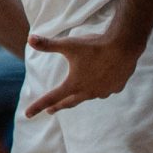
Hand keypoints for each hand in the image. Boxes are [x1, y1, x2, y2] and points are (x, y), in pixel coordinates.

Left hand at [24, 30, 143, 116]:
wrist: (124, 46)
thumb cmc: (95, 46)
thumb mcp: (68, 44)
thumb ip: (48, 44)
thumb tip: (29, 39)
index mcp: (74, 84)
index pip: (51, 98)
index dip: (37, 106)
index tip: (27, 114)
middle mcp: (89, 92)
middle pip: (70, 102)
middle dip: (58, 106)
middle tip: (50, 110)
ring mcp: (104, 91)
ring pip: (89, 96)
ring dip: (81, 95)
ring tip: (78, 92)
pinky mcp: (117, 87)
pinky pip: (105, 90)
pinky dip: (100, 88)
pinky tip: (101, 83)